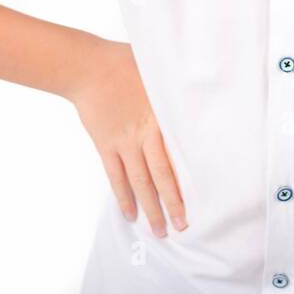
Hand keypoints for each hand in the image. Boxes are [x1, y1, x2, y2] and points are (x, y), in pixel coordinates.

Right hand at [66, 38, 186, 237]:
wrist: (89, 66)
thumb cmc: (127, 63)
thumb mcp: (160, 73)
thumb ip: (177, 90)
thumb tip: (202, 89)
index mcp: (162, 116)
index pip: (180, 153)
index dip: (190, 177)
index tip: (204, 196)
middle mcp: (144, 134)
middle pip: (162, 175)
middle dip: (173, 203)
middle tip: (184, 226)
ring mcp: (123, 142)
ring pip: (139, 182)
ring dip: (150, 208)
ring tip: (159, 230)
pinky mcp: (105, 145)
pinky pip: (115, 177)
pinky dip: (123, 197)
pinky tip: (130, 214)